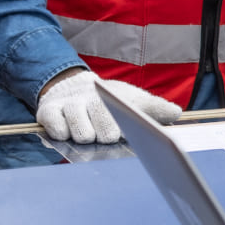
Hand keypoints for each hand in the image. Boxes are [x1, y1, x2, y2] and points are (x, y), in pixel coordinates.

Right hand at [36, 71, 178, 143]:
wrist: (73, 86)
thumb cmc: (110, 100)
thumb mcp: (134, 100)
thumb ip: (155, 107)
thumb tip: (176, 112)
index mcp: (116, 96)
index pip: (127, 114)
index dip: (128, 129)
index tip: (129, 135)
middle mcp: (92, 98)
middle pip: (105, 134)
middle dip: (107, 138)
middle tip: (106, 133)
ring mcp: (70, 104)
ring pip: (82, 136)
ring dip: (86, 138)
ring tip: (88, 130)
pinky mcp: (48, 111)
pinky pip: (57, 131)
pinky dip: (63, 135)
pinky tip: (68, 128)